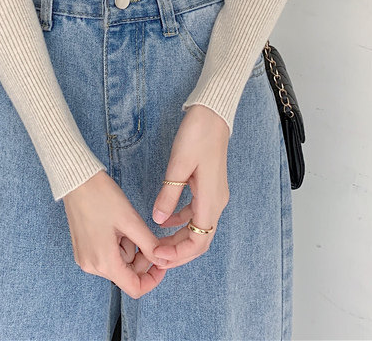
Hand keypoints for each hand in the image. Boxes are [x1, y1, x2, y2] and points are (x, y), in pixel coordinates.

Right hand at [63, 170, 169, 297]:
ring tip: (122, 223)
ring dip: (127, 247)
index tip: (162, 261)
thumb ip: (149, 245)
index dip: (153, 278)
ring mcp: (85, 258)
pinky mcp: (82, 249)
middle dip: (140, 256)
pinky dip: (116, 244)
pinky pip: (107, 255)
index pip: (135, 288)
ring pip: (118, 263)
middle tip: (140, 231)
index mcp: (104, 263)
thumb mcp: (130, 220)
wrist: (76, 180)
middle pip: (127, 274)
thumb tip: (164, 261)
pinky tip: (114, 225)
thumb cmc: (101, 197)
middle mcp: (91, 266)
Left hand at [149, 104, 230, 268]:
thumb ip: (168, 194)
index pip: (198, 242)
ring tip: (158, 242)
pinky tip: (166, 219)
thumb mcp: (178, 165)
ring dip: (180, 238)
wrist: (212, 114)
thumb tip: (158, 220)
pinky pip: (197, 212)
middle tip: (155, 256)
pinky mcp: (209, 186)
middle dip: (178, 251)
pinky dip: (182, 220)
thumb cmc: (197, 135)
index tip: (159, 256)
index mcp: (211, 200)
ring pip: (198, 227)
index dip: (179, 254)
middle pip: (200, 239)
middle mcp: (216, 201)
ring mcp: (214, 194)